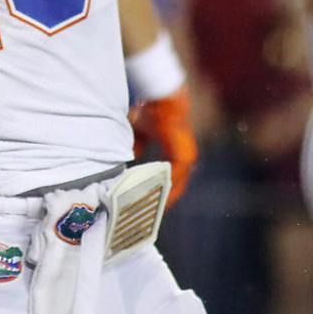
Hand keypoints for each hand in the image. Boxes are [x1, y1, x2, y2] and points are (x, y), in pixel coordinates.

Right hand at [131, 89, 198, 206]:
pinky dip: (165, 189)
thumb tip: (127, 160)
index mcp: (176, 150)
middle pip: (174, 184)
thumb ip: (136, 147)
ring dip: (164, 196)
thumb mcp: (139, 132)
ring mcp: (186, 157)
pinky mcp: (183, 158)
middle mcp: (184, 156)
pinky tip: (156, 199)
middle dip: (163, 198)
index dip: (161, 188)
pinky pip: (174, 180)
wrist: (161, 100)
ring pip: (175, 184)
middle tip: (150, 213)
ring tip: (151, 210)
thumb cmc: (150, 111)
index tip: (151, 199)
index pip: (170, 174)